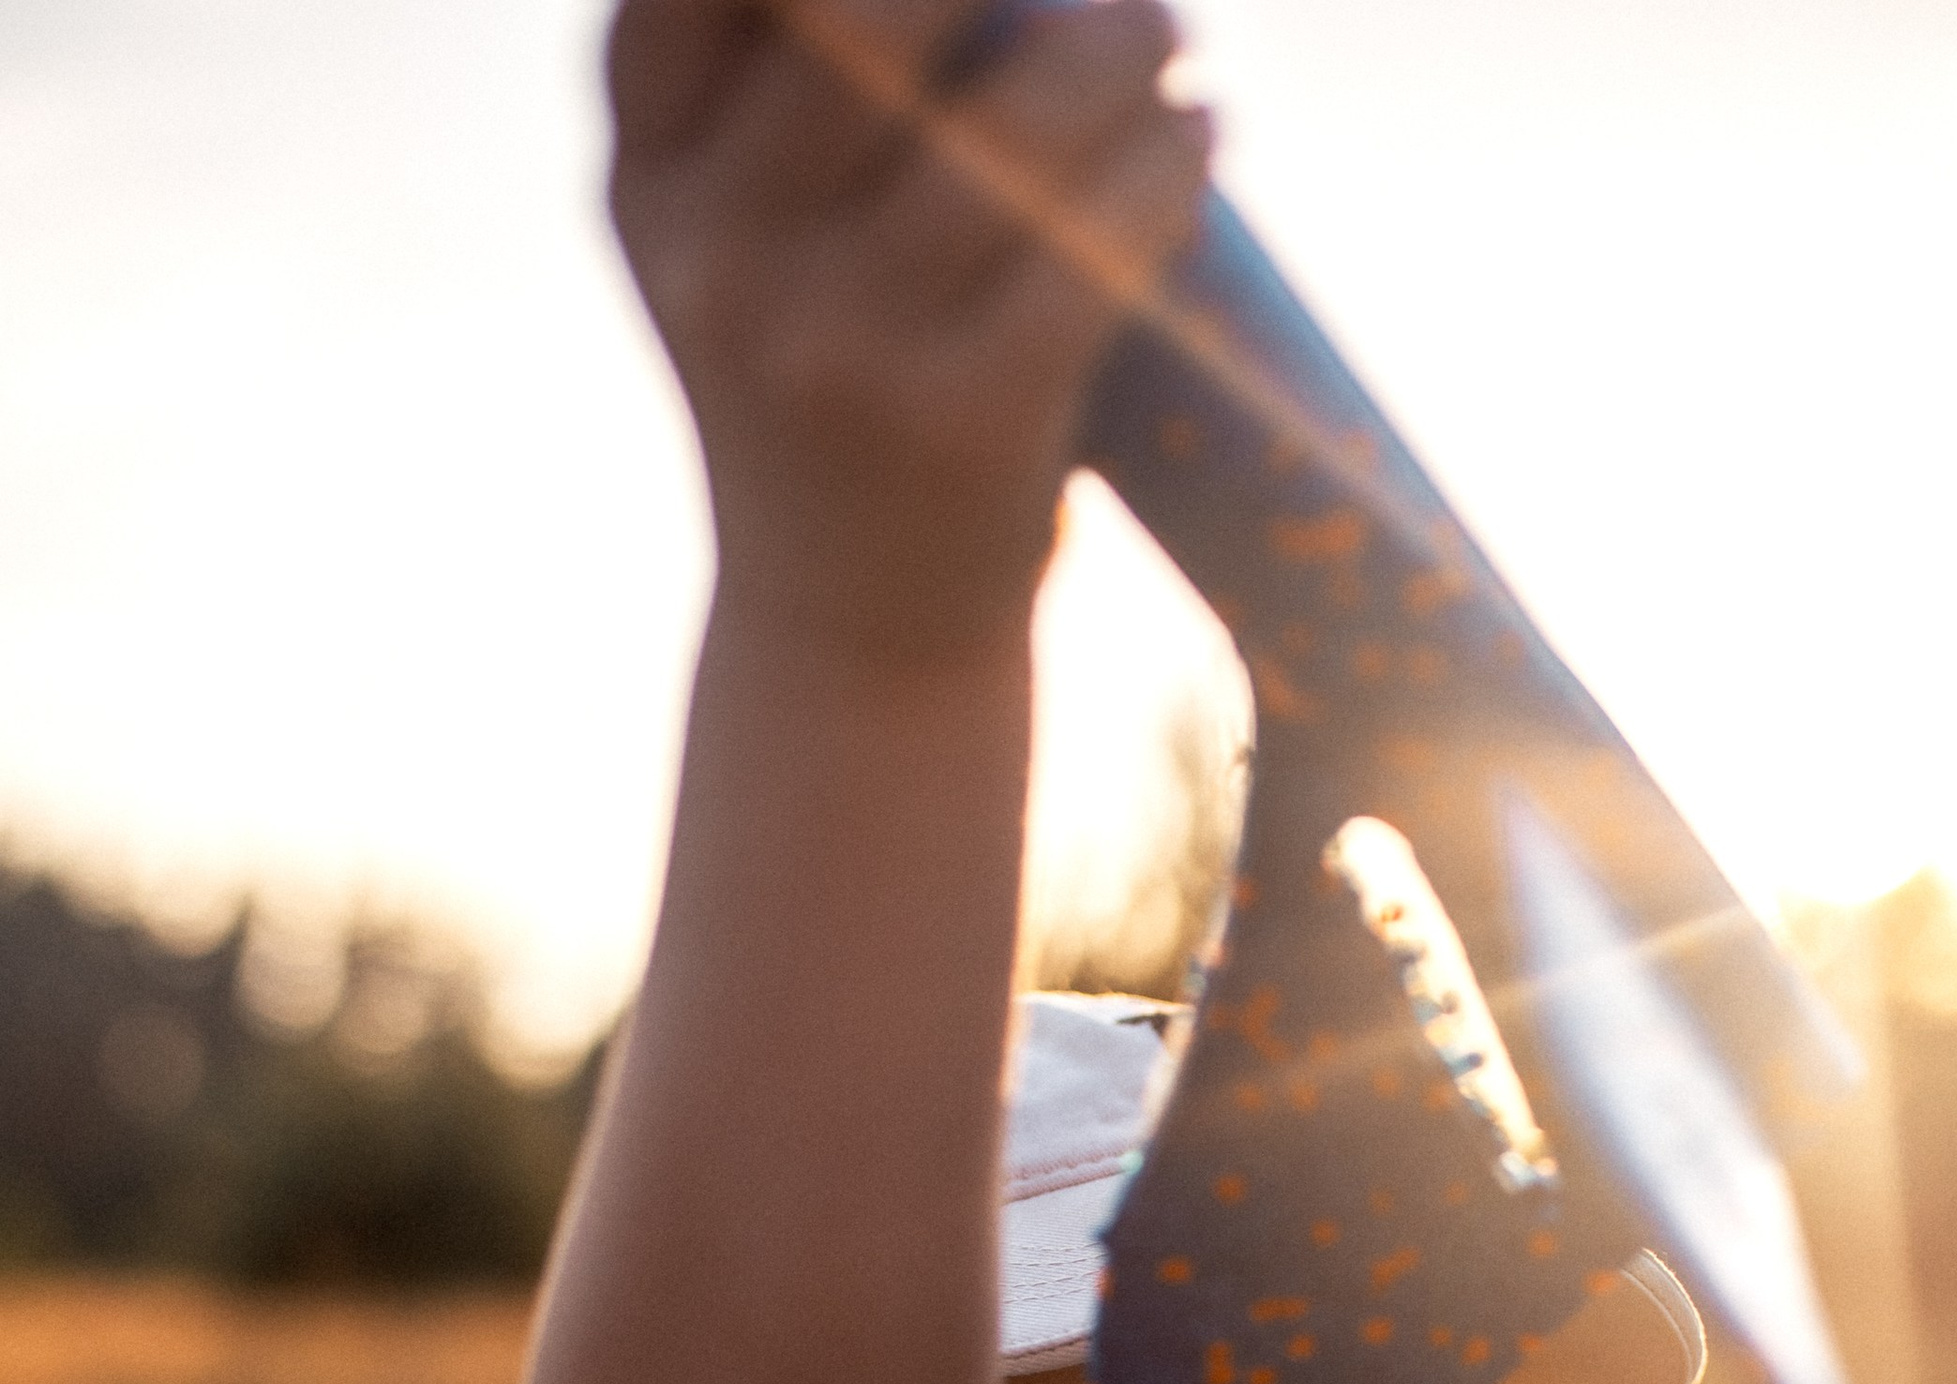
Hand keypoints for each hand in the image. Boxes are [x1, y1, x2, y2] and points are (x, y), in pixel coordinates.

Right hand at [609, 0, 1208, 666]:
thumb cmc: (823, 392)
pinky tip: (1195, 136)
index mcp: (650, 180)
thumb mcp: (741, 243)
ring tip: (1163, 38)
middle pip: (866, 15)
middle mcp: (722, 258)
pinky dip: (1164, 165)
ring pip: (1008, 127)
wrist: (851, 636)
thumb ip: (782, 89)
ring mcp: (839, 350)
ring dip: (1119, 45)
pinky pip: (1092, 247)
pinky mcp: (963, 426)